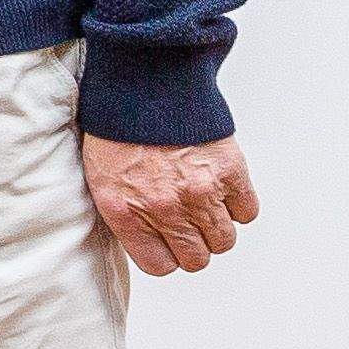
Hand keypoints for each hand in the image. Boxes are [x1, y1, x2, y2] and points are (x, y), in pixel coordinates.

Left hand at [85, 131, 258, 275]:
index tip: (168, 243)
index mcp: (126, 212)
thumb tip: (147, 239)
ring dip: (217, 228)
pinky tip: (222, 188)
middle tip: (189, 224)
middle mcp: (164, 209)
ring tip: (205, 205)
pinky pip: (247, 212)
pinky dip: (238, 205)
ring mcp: (199, 193)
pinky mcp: (229, 172)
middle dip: (193, 245)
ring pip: (224, 240)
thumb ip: (125, 213)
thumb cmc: (119, 126)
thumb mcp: (101, 176)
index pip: (160, 266)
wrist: (145, 83)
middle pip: (196, 259)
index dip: (167, 255)